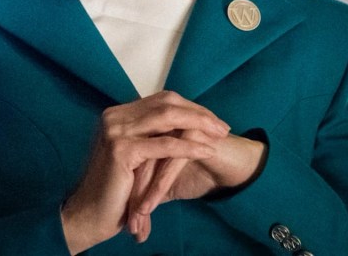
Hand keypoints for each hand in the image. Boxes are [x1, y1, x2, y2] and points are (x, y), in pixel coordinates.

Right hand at [60, 91, 229, 253]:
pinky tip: (207, 152)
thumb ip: (147, 138)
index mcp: (116, 115)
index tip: (212, 120)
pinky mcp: (122, 150)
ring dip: (198, 124)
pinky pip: (165, 145)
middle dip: (198, 113)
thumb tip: (179, 125)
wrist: (90, 214)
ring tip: (221, 135)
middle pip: (165, 103)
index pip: (160, 100)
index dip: (189, 108)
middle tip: (223, 126)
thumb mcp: (132, 156)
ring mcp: (115, 130)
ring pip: (167, 118)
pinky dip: (189, 147)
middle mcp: (113, 116)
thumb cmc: (114, 191)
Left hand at [126, 130, 267, 240]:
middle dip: (127, 193)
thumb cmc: (198, 171)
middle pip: (133, 159)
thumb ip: (143, 182)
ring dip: (140, 194)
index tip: (114, 215)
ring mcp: (174, 127)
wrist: (234, 168)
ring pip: (148, 163)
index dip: (119, 185)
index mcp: (149, 128)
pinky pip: (169, 165)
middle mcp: (159, 124)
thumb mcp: (165, 180)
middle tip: (124, 222)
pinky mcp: (192, 137)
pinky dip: (157, 189)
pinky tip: (150, 208)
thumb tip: (120, 201)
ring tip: (135, 220)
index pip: (124, 157)